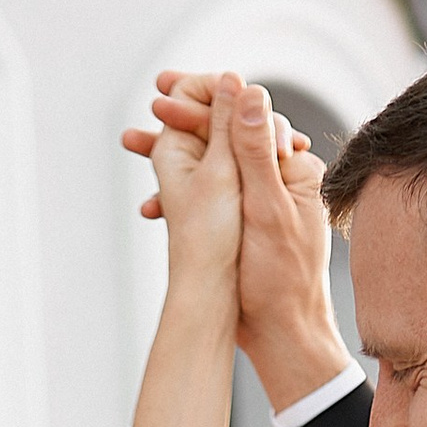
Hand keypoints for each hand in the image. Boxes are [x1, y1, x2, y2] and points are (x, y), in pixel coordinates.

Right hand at [127, 70, 349, 413]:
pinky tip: (150, 203)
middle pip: (226, 136)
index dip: (204, 104)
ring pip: (211, 164)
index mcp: (294, 168)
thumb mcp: (265, 209)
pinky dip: (178, 195)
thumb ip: (254, 152)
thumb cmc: (281, 281)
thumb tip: (246, 91)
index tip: (165, 95)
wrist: (280, 335)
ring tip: (132, 143)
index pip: (246, 119)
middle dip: (184, 120)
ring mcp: (257, 201)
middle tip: (150, 104)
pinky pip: (206, 196)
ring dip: (172, 153)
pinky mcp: (240, 224)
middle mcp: (278, 179)